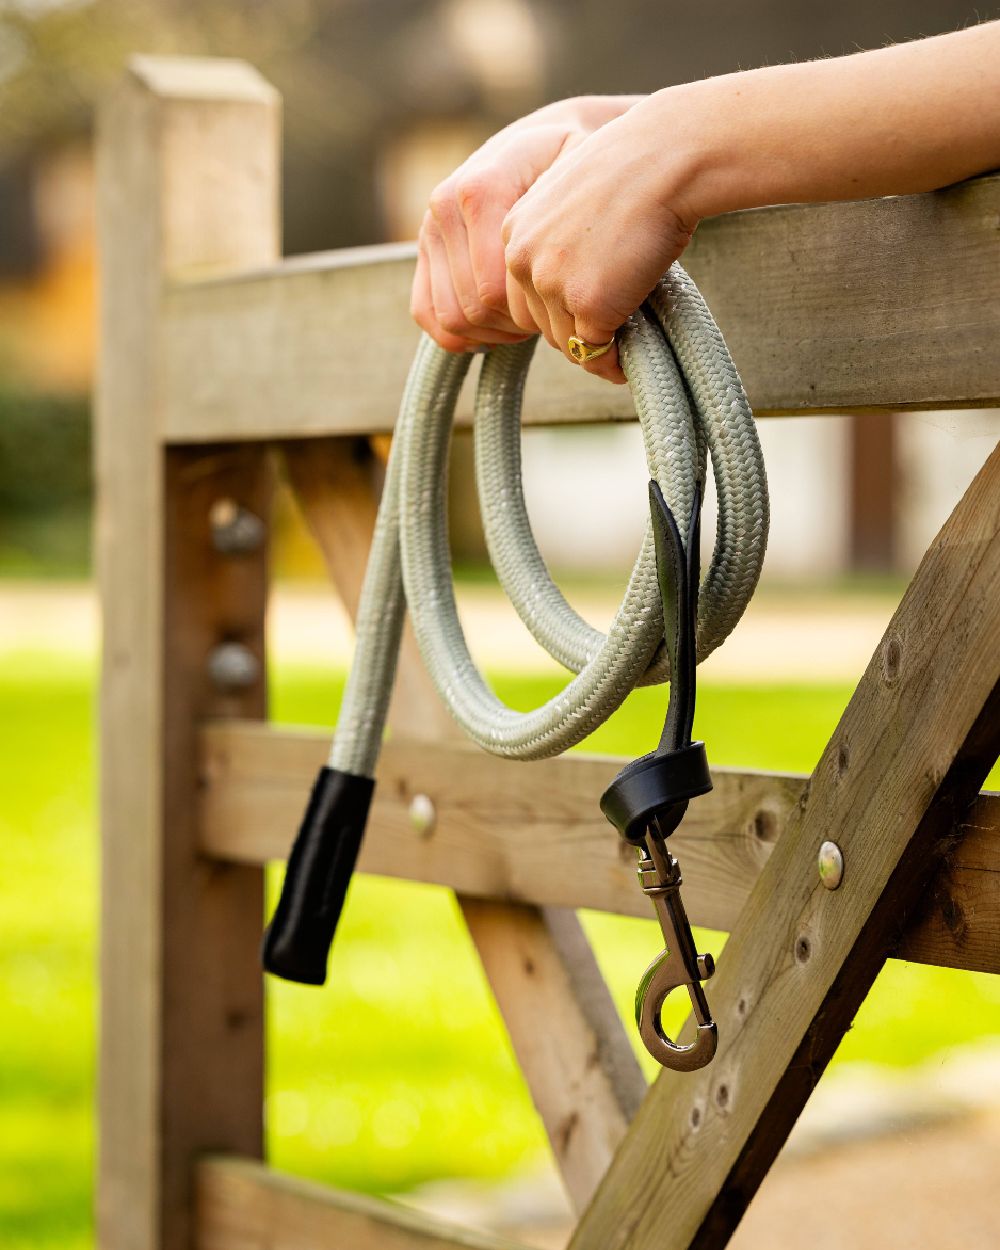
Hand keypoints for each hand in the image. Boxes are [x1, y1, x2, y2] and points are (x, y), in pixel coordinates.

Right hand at [411, 97, 638, 352]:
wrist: (545, 140)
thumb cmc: (576, 163)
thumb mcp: (586, 173)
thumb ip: (569, 219)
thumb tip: (558, 279)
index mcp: (481, 188)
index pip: (495, 289)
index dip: (532, 315)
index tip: (563, 308)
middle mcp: (445, 205)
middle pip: (476, 308)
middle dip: (516, 326)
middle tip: (548, 317)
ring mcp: (429, 228)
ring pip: (453, 317)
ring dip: (493, 332)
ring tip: (526, 320)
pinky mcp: (423, 249)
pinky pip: (428, 314)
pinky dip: (461, 334)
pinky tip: (497, 326)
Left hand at [501, 101, 698, 383]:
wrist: (666, 158)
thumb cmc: (635, 173)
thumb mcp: (575, 203)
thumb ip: (559, 244)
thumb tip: (571, 295)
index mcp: (513, 231)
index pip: (522, 298)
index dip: (558, 313)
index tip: (589, 314)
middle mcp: (522, 259)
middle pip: (542, 326)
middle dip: (577, 334)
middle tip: (613, 334)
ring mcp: (552, 283)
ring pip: (567, 343)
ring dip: (596, 349)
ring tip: (626, 344)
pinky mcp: (588, 303)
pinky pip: (597, 350)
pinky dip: (614, 361)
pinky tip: (630, 359)